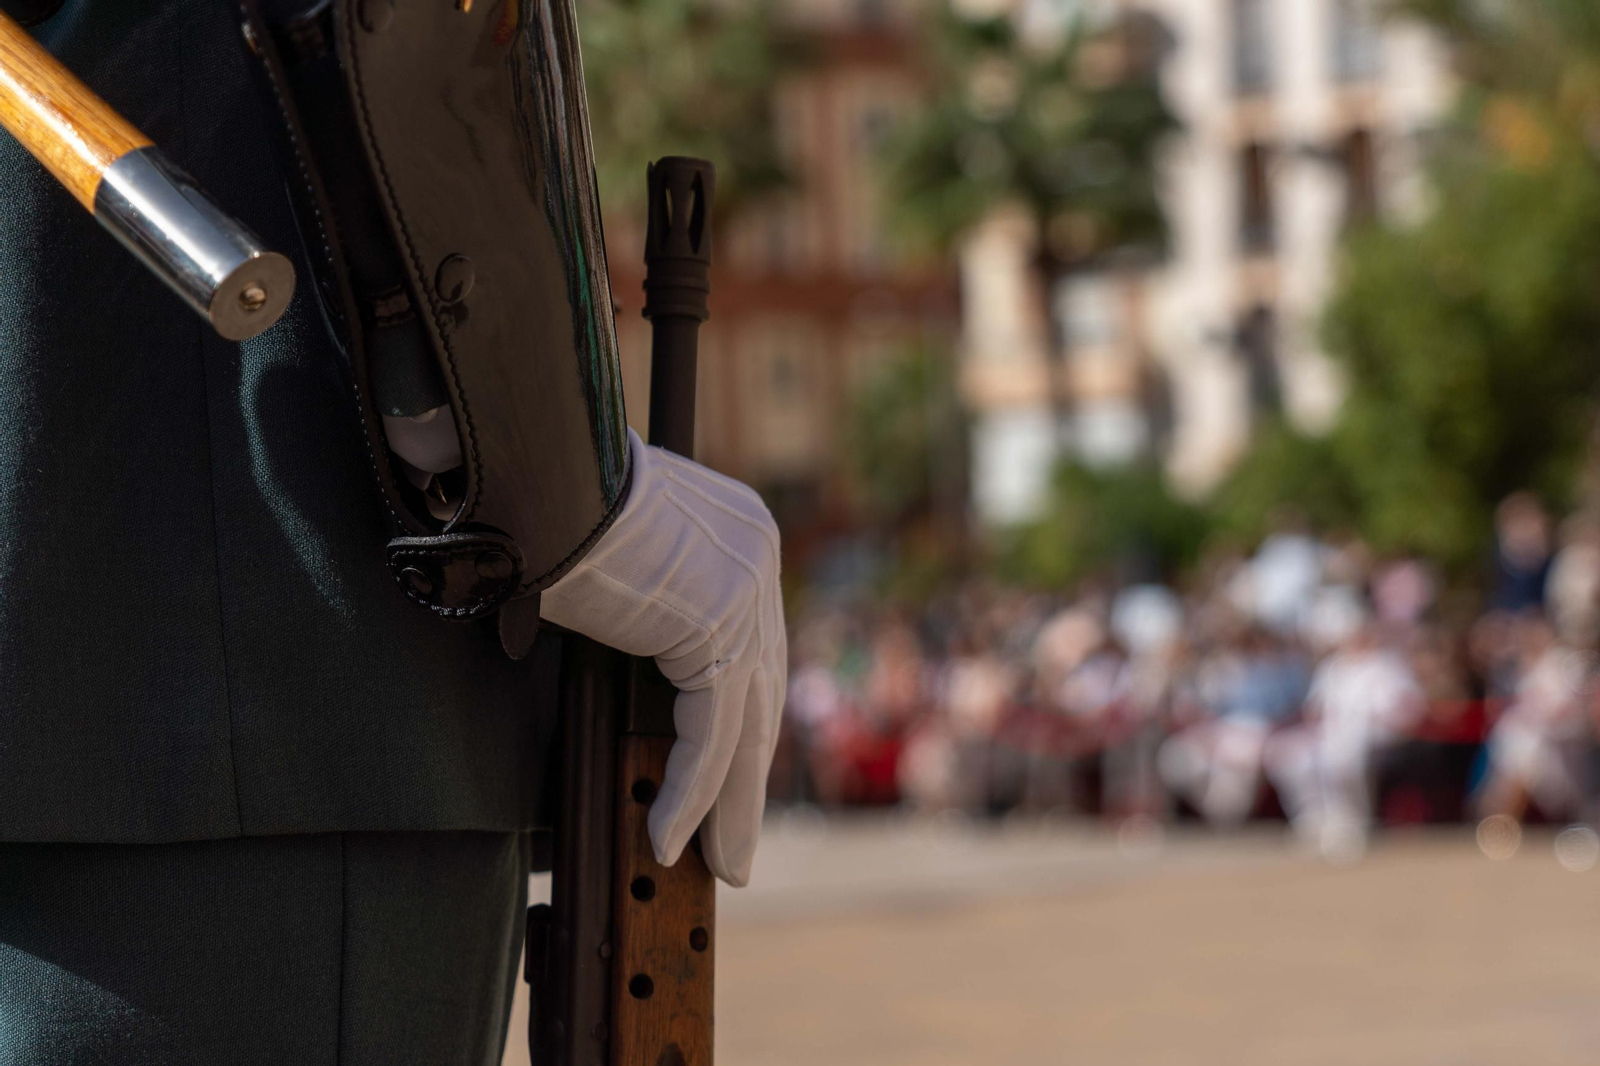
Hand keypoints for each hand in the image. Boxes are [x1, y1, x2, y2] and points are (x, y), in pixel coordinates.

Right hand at [540, 428, 785, 885]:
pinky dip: (687, 793)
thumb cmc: (553, 502)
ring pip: (743, 725)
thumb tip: (623, 660)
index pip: (750, 652)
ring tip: (719, 865)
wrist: (540, 469)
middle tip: (738, 845)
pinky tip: (669, 839)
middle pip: (760, 693)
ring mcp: (746, 592)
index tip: (731, 780)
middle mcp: (758, 560)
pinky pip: (708, 734)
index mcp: (742, 538)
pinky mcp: (717, 627)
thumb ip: (643, 607)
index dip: (741, 724)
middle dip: (748, 779)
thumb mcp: (616, 559)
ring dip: (728, 807)